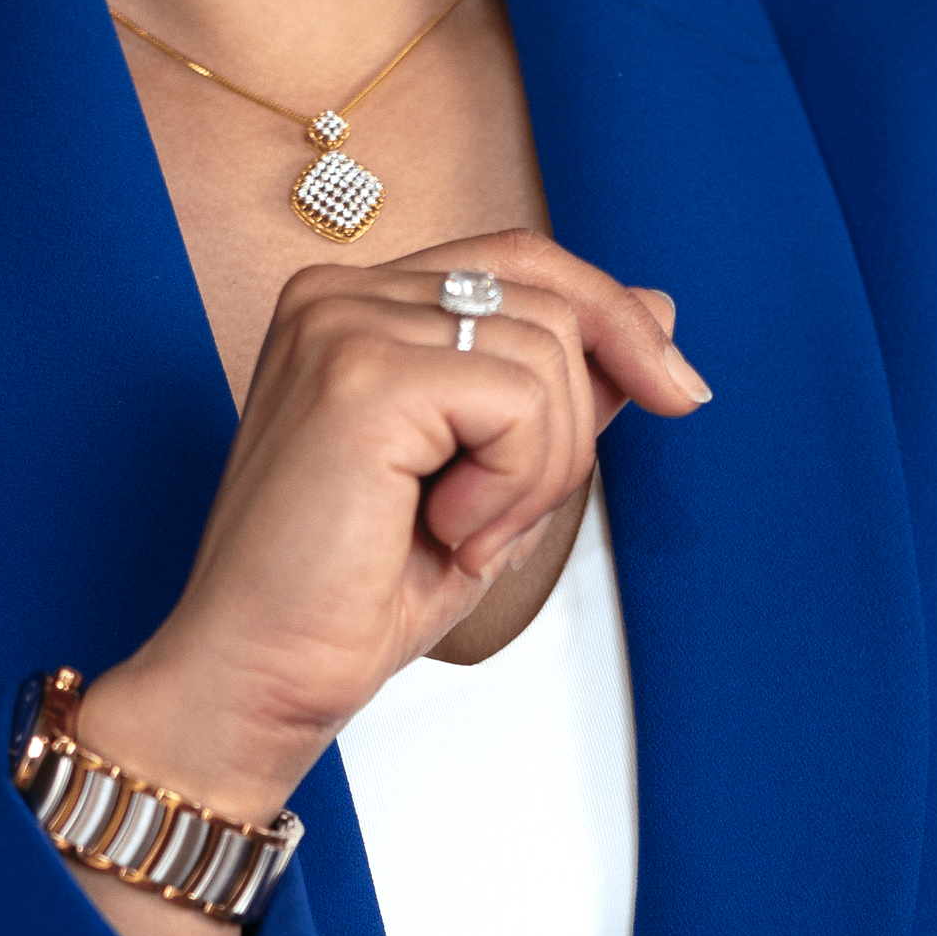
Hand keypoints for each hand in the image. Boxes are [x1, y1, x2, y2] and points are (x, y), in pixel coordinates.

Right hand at [79, 230, 708, 831]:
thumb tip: (660, 311)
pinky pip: (517, 400)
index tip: (678, 390)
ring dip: (538, 471)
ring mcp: (342, 323)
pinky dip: (513, 486)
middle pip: (548, 294)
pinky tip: (446, 530)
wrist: (258, 678)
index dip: (611, 316)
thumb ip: (561, 388)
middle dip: (573, 425)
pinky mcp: (361, 374)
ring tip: (462, 532)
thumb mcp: (492, 477)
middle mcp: (338, 293)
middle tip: (505, 521)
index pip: (521, 257)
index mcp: (356, 304)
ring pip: (546, 350)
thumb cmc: (351, 593)